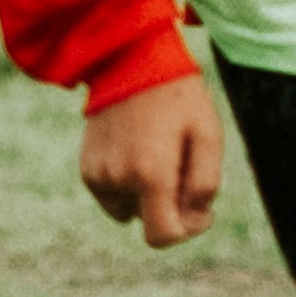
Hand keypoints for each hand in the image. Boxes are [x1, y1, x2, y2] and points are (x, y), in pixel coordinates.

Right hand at [76, 72, 228, 251]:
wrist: (131, 59)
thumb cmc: (178, 97)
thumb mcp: (209, 136)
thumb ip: (205, 185)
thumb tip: (192, 219)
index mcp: (150, 174)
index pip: (163, 237)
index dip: (188, 228)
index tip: (202, 205)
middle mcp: (117, 180)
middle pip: (149, 222)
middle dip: (171, 205)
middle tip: (182, 164)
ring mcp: (97, 175)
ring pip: (131, 210)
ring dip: (147, 195)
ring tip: (157, 152)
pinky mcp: (87, 168)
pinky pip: (112, 196)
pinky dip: (127, 184)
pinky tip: (137, 150)